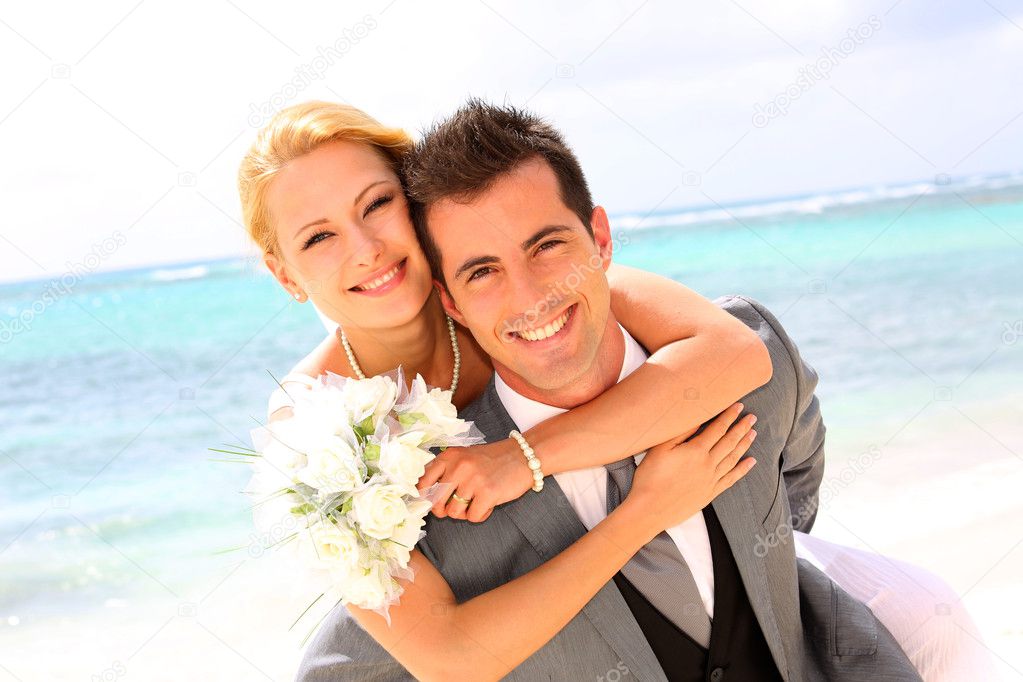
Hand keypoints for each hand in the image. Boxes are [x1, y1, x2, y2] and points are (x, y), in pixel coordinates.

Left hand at [416, 439, 534, 522]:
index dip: (423, 496)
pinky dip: (480, 515)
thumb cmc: (492, 459)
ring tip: (475, 503)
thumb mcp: (465, 457)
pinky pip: (473, 517)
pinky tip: (488, 504)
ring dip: (464, 513)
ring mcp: (473, 481)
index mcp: (449, 456)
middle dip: (443, 510)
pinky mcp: (488, 494)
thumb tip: (427, 495)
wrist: (523, 455)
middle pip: (436, 501)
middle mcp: (458, 467)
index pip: (423, 481)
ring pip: (454, 512)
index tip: (430, 502)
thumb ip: (446, 470)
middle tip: (454, 507)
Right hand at [627, 402, 756, 539]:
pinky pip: (731, 478)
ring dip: (744, 444)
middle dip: (741, 428)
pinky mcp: (710, 493)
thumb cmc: (650, 477)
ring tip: (753, 433)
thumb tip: (697, 419)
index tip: (738, 406)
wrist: (650, 509)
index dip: (729, 416)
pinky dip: (743, 469)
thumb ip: (680, 433)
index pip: (717, 429)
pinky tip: (750, 462)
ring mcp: (711, 480)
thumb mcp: (660, 449)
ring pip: (733, 458)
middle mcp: (707, 464)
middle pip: (729, 442)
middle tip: (752, 417)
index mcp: (695, 451)